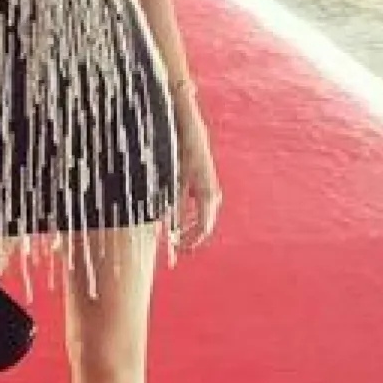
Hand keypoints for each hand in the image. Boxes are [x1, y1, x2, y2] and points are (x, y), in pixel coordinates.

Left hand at [174, 104, 221, 250]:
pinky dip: (190, 217)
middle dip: (189, 238)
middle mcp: (213, 196)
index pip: (203, 228)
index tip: (177, 249)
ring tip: (174, 236)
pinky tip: (178, 220)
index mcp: (207, 196)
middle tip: (174, 247)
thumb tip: (169, 227)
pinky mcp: (206, 187)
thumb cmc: (182, 155)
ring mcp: (212, 192)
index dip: (190, 242)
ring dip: (189, 228)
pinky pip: (200, 209)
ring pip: (203, 218)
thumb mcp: (174, 181)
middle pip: (204, 226)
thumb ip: (174, 204)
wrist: (192, 133)